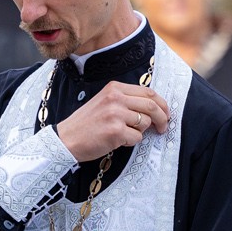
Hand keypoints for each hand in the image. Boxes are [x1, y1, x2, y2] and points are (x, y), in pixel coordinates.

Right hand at [54, 80, 168, 161]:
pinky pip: (137, 137)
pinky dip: (132, 142)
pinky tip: (118, 141)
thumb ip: (126, 100)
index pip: (148, 91)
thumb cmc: (86, 124)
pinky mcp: (116, 131)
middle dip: (162, 118)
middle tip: (163, 127)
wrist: (66, 139)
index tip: (165, 113)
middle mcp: (116, 98)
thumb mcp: (104, 102)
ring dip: (141, 132)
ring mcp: (116, 114)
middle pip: (152, 105)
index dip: (161, 103)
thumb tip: (153, 108)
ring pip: (145, 122)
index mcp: (114, 88)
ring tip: (127, 134)